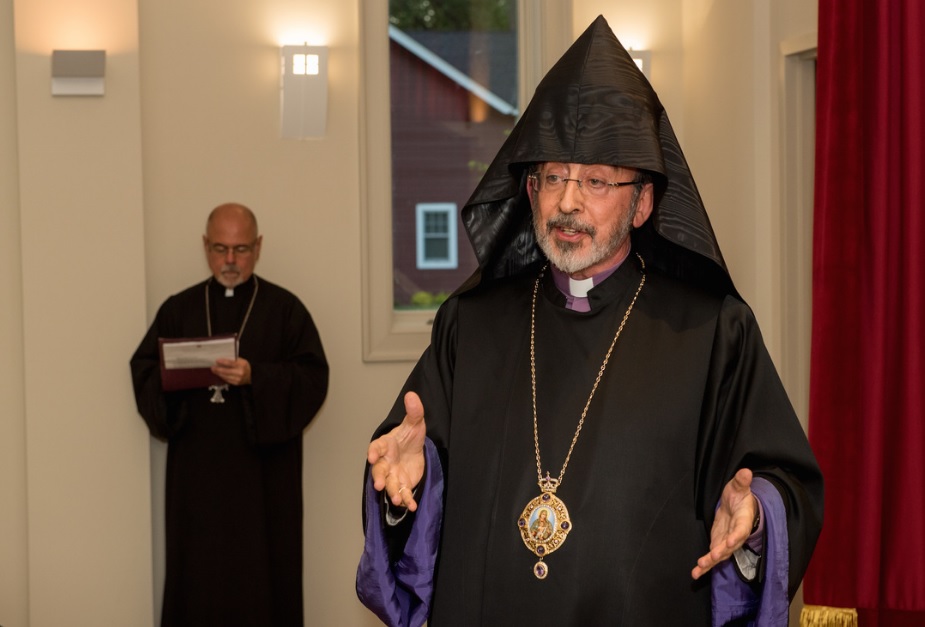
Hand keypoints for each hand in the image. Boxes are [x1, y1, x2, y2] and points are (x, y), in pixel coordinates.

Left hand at [212, 357, 251, 385]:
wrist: (252, 376)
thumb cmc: (245, 366)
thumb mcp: (241, 360)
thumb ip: (233, 360)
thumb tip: (222, 360)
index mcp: (242, 365)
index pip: (230, 363)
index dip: (223, 362)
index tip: (216, 361)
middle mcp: (240, 372)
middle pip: (226, 371)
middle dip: (218, 369)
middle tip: (212, 367)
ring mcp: (238, 379)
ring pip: (225, 376)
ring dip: (218, 373)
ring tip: (214, 370)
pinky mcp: (236, 383)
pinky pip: (227, 380)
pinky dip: (222, 377)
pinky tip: (219, 374)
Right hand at [368, 391, 426, 511]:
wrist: (416, 450)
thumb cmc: (410, 436)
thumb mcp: (415, 422)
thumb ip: (414, 411)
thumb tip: (412, 395)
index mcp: (386, 445)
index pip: (376, 447)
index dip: (373, 452)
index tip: (371, 456)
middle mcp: (386, 462)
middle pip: (378, 470)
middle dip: (378, 477)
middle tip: (378, 484)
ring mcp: (393, 474)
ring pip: (389, 485)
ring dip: (392, 492)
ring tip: (396, 499)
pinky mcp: (402, 484)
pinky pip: (403, 493)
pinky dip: (406, 500)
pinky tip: (412, 506)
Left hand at [691, 468, 757, 579]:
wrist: (738, 507)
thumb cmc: (739, 496)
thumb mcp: (739, 487)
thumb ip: (741, 481)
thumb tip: (745, 472)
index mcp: (743, 521)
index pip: (741, 530)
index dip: (736, 536)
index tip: (731, 541)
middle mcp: (736, 535)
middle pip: (729, 546)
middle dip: (720, 552)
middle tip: (712, 557)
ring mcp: (727, 542)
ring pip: (720, 555)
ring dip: (710, 562)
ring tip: (700, 568)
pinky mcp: (718, 545)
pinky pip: (712, 558)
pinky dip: (704, 566)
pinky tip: (695, 574)